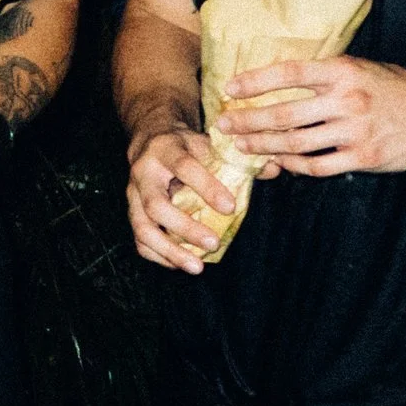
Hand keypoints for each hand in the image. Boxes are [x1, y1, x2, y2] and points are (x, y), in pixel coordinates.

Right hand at [124, 125, 234, 273]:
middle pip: (155, 204)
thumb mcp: (209, 143)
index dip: (206, 187)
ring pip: (142, 227)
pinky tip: (181, 264)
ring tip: (197, 266)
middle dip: (185, 227)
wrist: (152, 138)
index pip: (184, 166)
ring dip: (169, 250)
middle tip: (214, 243)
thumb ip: (238, 159)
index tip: (230, 207)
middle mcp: (143, 172)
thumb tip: (274, 169)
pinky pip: (139, 240)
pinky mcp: (131, 212)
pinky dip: (159, 256)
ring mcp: (132, 194)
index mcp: (166, 149)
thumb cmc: (187, 145)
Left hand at [217, 58, 405, 176]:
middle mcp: (346, 100)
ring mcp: (355, 131)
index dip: (255, 81)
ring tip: (243, 146)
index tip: (229, 88)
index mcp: (341, 72)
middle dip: (248, 120)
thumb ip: (320, 76)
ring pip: (297, 142)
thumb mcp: (356, 67)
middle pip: (285, 113)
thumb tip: (274, 81)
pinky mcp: (364, 157)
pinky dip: (295, 165)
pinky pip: (319, 165)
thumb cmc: (389, 85)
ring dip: (264, 146)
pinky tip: (281, 163)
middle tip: (223, 124)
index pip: (289, 73)